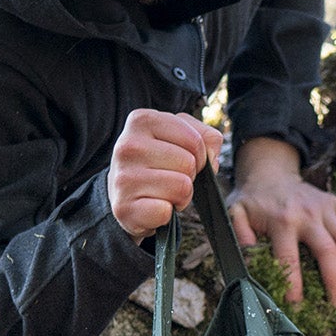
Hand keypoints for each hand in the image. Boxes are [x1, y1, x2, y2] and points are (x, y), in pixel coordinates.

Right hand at [107, 110, 222, 242]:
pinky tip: (153, 207)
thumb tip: (211, 157)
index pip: (195, 140)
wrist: (123, 193)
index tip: (182, 160)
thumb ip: (206, 137)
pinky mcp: (124, 208)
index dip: (199, 156)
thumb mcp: (180, 137)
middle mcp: (127, 146)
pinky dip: (166, 214)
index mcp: (142, 120)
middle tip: (171, 179)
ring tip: (164, 193)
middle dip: (188, 176)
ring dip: (181, 196)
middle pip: (188, 164)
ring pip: (182, 188)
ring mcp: (123, 178)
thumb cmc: (157, 161)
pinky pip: (165, 212)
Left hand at [228, 137, 335, 308]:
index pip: (290, 258)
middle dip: (335, 282)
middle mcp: (307, 214)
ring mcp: (324, 207)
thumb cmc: (252, 201)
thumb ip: (239, 233)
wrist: (269, 173)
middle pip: (328, 251)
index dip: (294, 284)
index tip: (297, 306)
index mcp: (282, 221)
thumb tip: (248, 256)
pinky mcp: (334, 201)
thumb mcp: (235, 213)